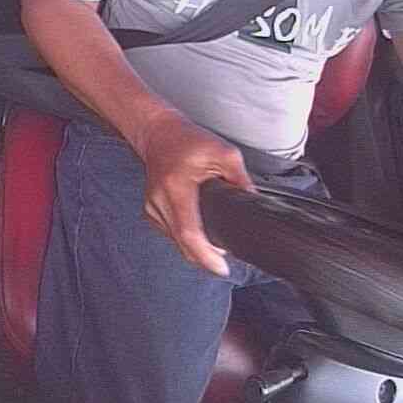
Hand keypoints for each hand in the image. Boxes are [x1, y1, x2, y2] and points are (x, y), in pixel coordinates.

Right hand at [130, 111, 254, 276]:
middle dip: (203, 258)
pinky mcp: (150, 211)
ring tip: (212, 249)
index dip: (205, 255)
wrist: (158, 135)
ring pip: (175, 241)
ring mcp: (151, 208)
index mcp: (176, 187)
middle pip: (181, 243)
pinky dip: (184, 239)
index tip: (221, 268)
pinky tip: (197, 235)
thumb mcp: (224, 153)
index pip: (188, 231)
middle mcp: (159, 201)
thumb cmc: (188, 141)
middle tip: (223, 265)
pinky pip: (169, 234)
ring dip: (194, 248)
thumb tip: (253, 202)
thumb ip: (241, 179)